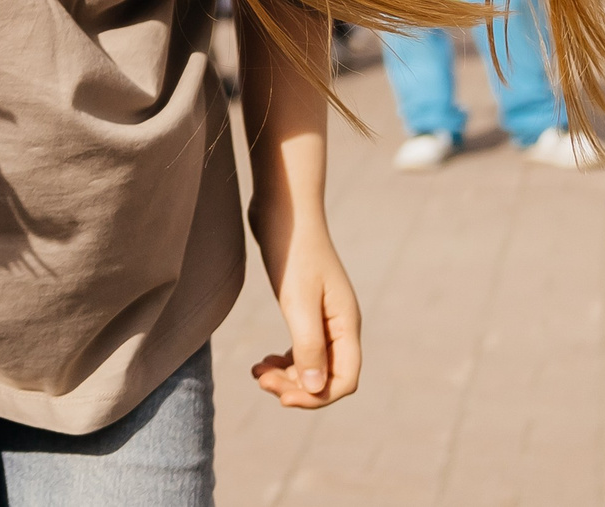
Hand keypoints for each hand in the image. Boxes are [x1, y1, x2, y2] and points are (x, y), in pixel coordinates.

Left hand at [247, 209, 360, 409]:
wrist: (284, 206)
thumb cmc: (292, 250)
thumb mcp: (297, 301)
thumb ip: (308, 345)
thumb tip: (315, 389)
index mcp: (346, 324)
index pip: (344, 379)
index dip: (315, 397)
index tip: (281, 397)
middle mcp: (340, 323)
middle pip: (327, 374)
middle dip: (296, 386)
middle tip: (259, 379)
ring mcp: (324, 315)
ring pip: (313, 362)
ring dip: (288, 375)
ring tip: (257, 372)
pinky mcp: (305, 305)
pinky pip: (302, 346)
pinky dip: (284, 359)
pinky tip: (262, 361)